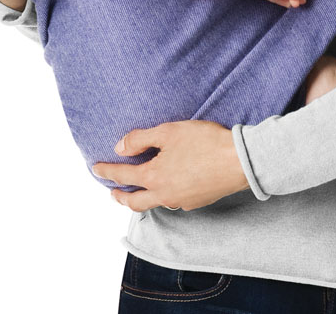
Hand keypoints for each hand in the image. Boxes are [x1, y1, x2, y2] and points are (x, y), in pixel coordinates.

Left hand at [93, 120, 250, 211]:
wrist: (239, 161)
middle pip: (134, 202)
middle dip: (120, 196)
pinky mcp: (197, 201)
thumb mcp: (169, 131)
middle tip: (112, 192)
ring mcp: (181, 201)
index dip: (106, 171)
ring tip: (140, 189)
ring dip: (142, 197)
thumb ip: (141, 139)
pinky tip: (170, 186)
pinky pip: (174, 201)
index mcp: (154, 177)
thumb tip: (119, 148)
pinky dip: (165, 196)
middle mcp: (164, 194)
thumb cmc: (205, 142)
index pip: (122, 176)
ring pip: (155, 203)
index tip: (96, 168)